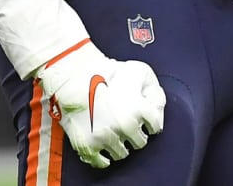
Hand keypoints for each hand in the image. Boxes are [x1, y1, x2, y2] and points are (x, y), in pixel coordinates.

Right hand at [35, 40, 165, 169]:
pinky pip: (101, 162)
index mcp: (140, 109)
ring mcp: (106, 138)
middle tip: (129, 125)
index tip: (144, 118)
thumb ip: (154, 89)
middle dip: (137, 134)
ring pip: (122, 153)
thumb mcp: (140, 71)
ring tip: (116, 134)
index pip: (156, 126)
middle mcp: (125, 126)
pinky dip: (104, 158)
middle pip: (140, 142)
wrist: (75, 78)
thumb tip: (156, 105)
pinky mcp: (88, 146)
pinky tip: (105, 148)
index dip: (150, 120)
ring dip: (121, 145)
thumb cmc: (107, 72)